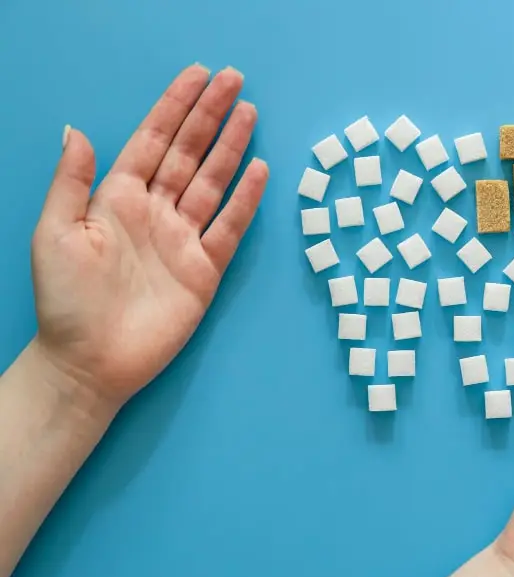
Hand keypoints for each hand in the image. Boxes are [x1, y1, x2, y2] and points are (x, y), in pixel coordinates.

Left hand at [30, 64, 267, 406]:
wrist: (92, 362)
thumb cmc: (65, 300)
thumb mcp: (54, 233)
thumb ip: (71, 182)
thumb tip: (77, 130)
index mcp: (117, 199)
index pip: (152, 142)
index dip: (175, 107)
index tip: (198, 77)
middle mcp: (154, 212)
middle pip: (188, 153)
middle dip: (210, 116)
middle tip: (235, 81)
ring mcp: (182, 240)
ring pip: (212, 183)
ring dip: (231, 148)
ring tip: (250, 114)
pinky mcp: (204, 270)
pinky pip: (229, 227)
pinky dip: (245, 200)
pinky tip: (259, 170)